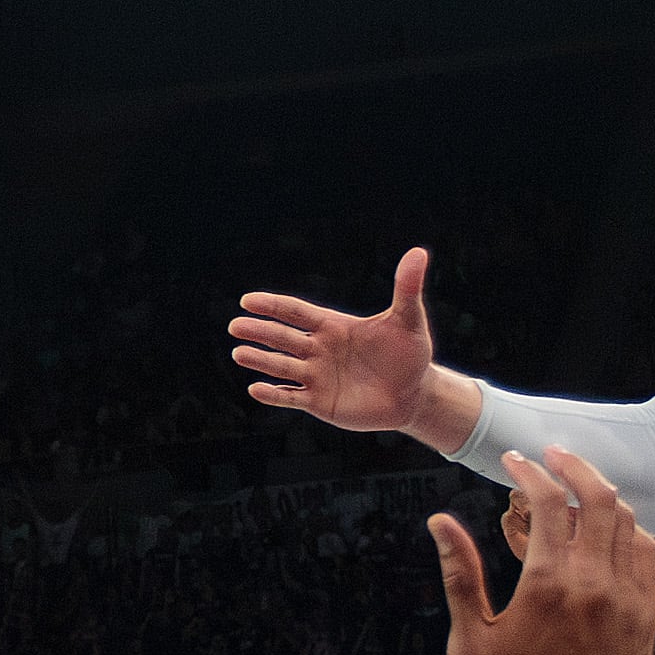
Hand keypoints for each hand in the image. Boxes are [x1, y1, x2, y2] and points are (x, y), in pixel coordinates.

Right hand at [230, 248, 443, 438]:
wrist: (414, 395)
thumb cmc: (410, 354)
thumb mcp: (409, 320)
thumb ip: (407, 289)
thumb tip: (419, 252)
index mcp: (333, 326)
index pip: (297, 312)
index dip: (273, 306)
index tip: (248, 301)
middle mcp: (319, 349)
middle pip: (283, 338)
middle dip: (260, 332)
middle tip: (235, 326)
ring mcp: (318, 376)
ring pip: (282, 367)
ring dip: (260, 361)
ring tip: (239, 353)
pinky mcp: (320, 402)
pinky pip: (292, 396)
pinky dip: (274, 395)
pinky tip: (255, 389)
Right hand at [434, 447, 654, 654]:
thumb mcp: (472, 645)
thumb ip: (460, 577)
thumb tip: (440, 523)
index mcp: (548, 584)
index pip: (548, 500)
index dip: (529, 471)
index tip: (514, 462)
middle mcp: (595, 583)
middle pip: (597, 496)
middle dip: (573, 465)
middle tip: (552, 455)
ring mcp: (628, 598)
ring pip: (627, 520)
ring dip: (601, 495)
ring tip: (576, 490)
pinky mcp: (647, 615)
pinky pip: (647, 552)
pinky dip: (628, 530)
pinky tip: (609, 531)